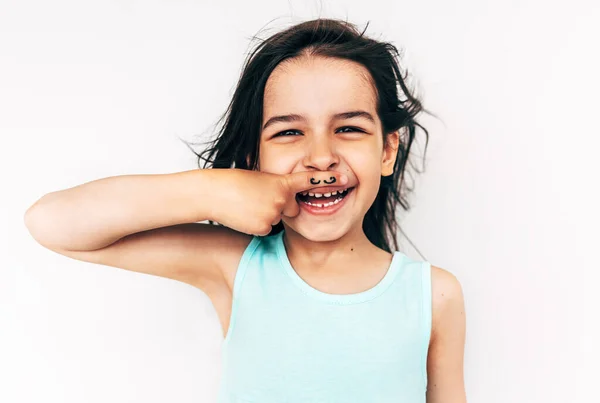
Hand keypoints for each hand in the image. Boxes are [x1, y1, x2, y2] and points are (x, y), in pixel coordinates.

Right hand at [207, 168, 347, 235]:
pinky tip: (244, 215)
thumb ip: (276, 188)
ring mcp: (273, 213)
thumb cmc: (233, 183)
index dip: (327, 179)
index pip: (308, 181)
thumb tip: (285, 198)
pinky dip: (256, 224)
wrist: (213, 193)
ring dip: (265, 215)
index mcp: (281, 182)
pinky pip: (265, 229)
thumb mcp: (259, 180)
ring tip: (247, 205)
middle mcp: (281, 198)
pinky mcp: (263, 227)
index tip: (344, 178)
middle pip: (292, 209)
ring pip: (276, 219)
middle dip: (281, 207)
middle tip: (259, 199)